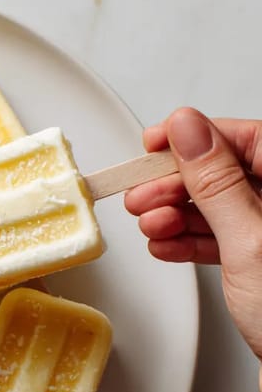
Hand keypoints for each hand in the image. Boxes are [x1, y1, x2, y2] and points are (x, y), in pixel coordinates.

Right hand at [124, 107, 261, 358]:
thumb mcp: (251, 242)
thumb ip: (217, 183)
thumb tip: (189, 132)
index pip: (246, 139)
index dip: (195, 137)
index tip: (155, 143)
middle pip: (225, 172)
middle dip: (177, 185)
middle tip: (142, 197)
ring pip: (217, 206)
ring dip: (176, 216)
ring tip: (151, 226)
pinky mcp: (259, 259)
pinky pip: (219, 238)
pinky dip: (188, 242)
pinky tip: (166, 245)